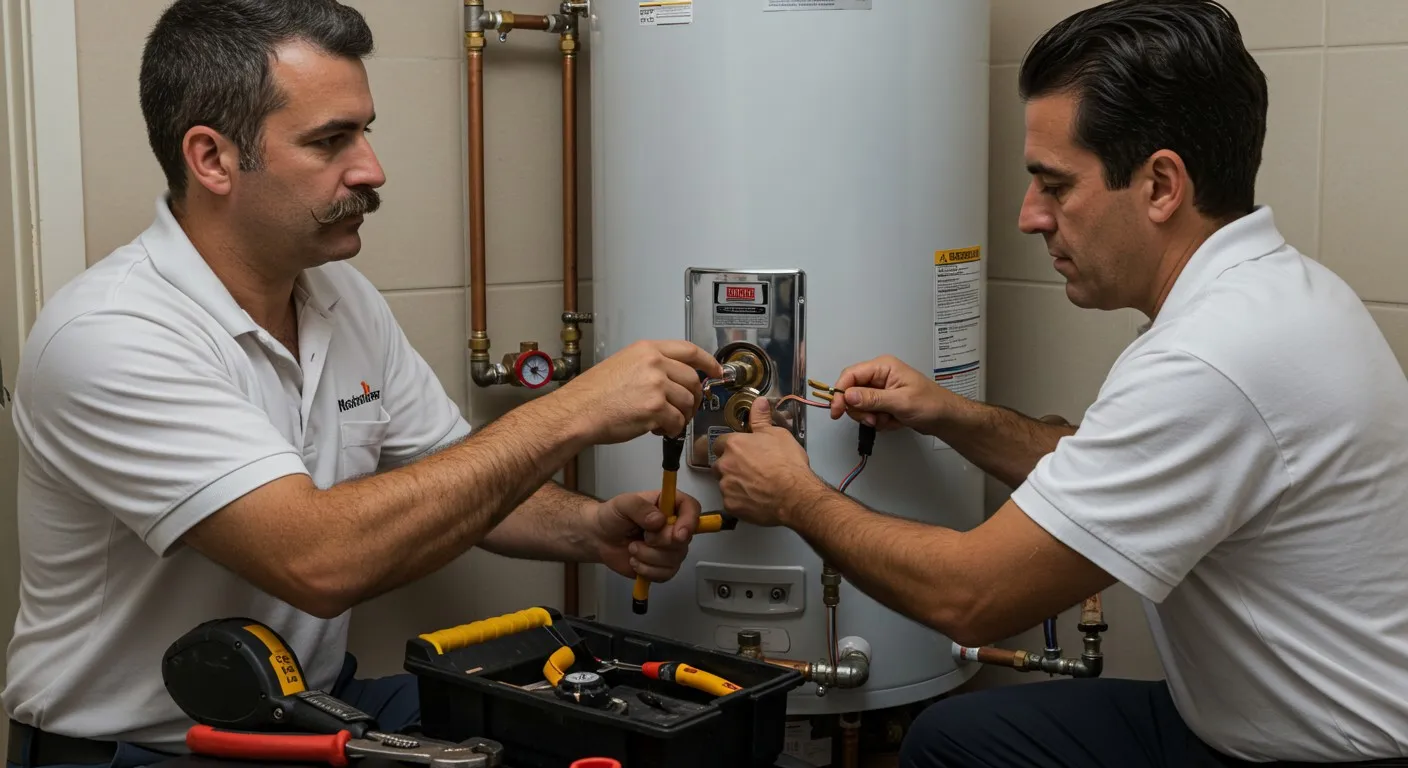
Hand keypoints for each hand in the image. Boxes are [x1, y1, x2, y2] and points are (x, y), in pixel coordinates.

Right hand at [558, 340, 723, 444]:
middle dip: (694, 398)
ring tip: (665, 422)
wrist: (578, 412)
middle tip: (686, 409)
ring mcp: (656, 384)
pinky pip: (677, 421)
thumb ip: (650, 366)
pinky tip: (657, 430)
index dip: (708, 362)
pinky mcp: (655, 407)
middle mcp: (654, 363)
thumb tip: (674, 379)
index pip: (689, 350)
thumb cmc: (594, 395)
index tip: (716, 371)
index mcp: (647, 350)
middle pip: (693, 379)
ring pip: (688, 402)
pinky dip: (671, 429)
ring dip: (681, 416)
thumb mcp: (623, 365)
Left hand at [591, 489, 701, 581]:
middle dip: (659, 542)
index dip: (690, 522)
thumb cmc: (613, 516)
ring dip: (648, 557)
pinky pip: (665, 574)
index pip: (692, 509)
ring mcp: (670, 548)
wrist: (600, 538)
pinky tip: (635, 562)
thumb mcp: (622, 504)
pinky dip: (647, 571)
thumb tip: (659, 521)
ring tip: (632, 548)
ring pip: (674, 559)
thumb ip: (640, 507)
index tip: (678, 534)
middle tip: (641, 536)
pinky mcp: (663, 566)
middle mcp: (674, 526)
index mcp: (669, 505)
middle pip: (684, 540)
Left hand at [712, 398, 823, 526]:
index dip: (731, 447)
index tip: (742, 452)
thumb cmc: (787, 464)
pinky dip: (740, 501)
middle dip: (731, 466)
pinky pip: (730, 501)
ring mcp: (726, 487)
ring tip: (755, 486)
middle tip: (750, 470)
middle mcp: (725, 465)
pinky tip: (755, 499)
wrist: (794, 495)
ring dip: (734, 484)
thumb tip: (758, 402)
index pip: (720, 443)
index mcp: (734, 445)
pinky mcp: (730, 506)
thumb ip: (762, 419)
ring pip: (724, 483)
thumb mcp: (778, 435)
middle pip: (719, 464)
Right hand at [828, 354, 953, 433]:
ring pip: (859, 405)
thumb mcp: (900, 402)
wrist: (945, 418)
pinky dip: (879, 421)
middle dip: (860, 410)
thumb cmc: (929, 404)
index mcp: (882, 367)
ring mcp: (881, 390)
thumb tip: (848, 396)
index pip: (850, 375)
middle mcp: (878, 376)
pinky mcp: (883, 403)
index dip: (840, 393)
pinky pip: (870, 413)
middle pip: (852, 392)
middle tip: (873, 420)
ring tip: (889, 420)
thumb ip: (872, 399)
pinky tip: (894, 422)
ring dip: (871, 417)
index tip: (837, 412)